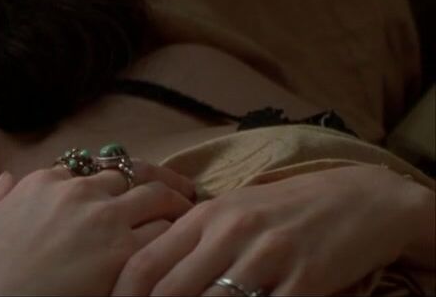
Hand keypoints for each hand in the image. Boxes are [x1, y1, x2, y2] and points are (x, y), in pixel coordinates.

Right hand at [0, 160, 196, 295]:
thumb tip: (3, 183)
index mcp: (40, 183)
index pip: (87, 170)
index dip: (106, 185)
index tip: (117, 198)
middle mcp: (76, 192)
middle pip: (130, 178)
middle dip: (150, 188)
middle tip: (171, 202)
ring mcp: (104, 220)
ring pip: (158, 199)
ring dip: (173, 211)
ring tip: (188, 224)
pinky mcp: (124, 254)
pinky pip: (167, 236)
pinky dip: (178, 241)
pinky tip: (182, 253)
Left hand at [112, 165, 434, 295]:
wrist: (361, 200)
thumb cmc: (286, 208)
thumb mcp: (232, 211)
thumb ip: (192, 238)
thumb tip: (148, 272)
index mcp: (205, 216)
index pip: (146, 262)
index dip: (124, 295)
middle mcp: (230, 232)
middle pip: (171, 290)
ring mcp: (268, 255)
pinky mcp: (305, 277)